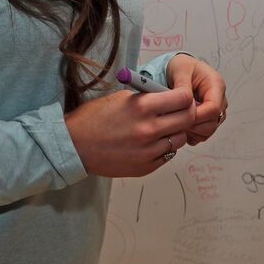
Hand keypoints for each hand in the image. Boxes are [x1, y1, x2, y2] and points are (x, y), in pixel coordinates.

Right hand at [65, 87, 195, 176]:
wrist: (75, 146)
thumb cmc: (95, 118)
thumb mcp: (121, 98)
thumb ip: (148, 98)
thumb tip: (169, 97)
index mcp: (143, 106)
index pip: (183, 98)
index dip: (185, 96)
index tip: (181, 96)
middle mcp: (150, 129)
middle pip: (188, 119)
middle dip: (187, 112)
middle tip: (179, 111)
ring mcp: (149, 151)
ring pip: (180, 138)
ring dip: (175, 131)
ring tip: (160, 127)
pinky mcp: (146, 167)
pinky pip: (168, 154)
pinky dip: (164, 146)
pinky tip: (150, 141)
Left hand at [166, 54, 226, 145]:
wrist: (180, 69)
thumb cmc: (182, 66)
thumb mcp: (180, 69)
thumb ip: (183, 86)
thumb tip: (186, 102)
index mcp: (216, 85)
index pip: (213, 108)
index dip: (197, 115)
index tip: (181, 114)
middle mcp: (219, 99)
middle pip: (212, 122)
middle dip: (193, 125)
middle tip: (174, 120)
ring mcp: (215, 111)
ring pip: (208, 131)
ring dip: (192, 131)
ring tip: (176, 122)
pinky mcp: (208, 119)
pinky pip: (203, 134)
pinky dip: (191, 134)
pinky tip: (179, 126)